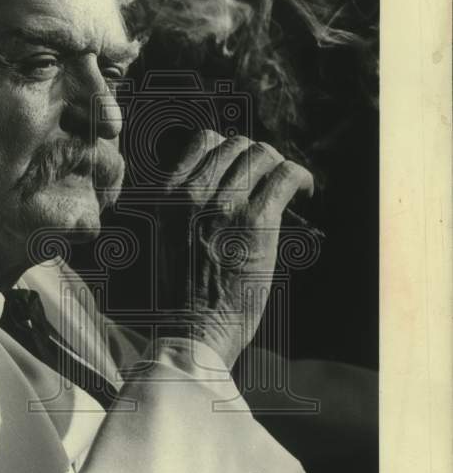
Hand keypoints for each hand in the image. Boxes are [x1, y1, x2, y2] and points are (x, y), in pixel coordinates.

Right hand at [157, 130, 313, 369]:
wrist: (192, 331)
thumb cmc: (181, 296)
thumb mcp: (167, 238)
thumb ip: (186, 207)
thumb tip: (223, 184)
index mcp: (166, 195)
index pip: (203, 141)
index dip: (230, 150)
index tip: (243, 170)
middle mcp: (192, 192)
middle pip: (235, 144)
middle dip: (257, 158)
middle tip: (269, 181)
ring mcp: (224, 205)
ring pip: (261, 154)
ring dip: (278, 166)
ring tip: (288, 188)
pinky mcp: (256, 221)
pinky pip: (285, 176)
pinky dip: (300, 178)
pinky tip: (305, 193)